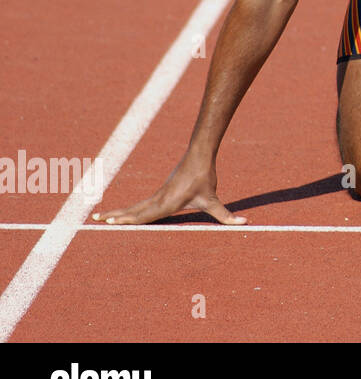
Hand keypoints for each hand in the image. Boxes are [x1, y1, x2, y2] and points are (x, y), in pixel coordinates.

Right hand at [92, 155, 245, 225]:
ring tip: (99, 217)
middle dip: (116, 217)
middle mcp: (158, 199)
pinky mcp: (160, 191)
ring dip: (118, 212)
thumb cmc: (205, 178)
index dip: (129, 221)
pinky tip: (120, 212)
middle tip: (96, 221)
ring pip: (135, 206)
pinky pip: (140, 203)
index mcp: (167, 203)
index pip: (145, 215)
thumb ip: (227, 216)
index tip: (113, 224)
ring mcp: (157, 194)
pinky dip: (128, 209)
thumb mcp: (215, 200)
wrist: (199, 155)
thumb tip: (245, 224)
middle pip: (134, 210)